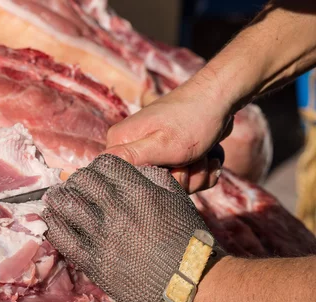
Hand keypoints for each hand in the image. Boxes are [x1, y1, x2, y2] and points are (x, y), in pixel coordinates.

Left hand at [43, 154, 214, 301]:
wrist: (190, 283)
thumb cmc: (188, 239)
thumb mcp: (177, 199)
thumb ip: (153, 178)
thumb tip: (132, 168)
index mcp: (139, 192)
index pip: (105, 164)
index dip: (98, 166)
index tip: (96, 175)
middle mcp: (117, 210)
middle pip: (82, 181)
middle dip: (77, 180)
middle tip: (74, 186)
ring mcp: (103, 236)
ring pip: (67, 205)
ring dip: (59, 198)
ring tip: (55, 198)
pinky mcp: (94, 261)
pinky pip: (63, 238)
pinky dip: (53, 224)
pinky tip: (51, 219)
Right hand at [104, 84, 231, 192]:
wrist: (222, 97)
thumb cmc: (192, 118)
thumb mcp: (161, 143)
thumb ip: (130, 157)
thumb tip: (96, 170)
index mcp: (121, 144)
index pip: (123, 181)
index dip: (150, 184)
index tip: (168, 169)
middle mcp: (132, 147)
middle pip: (152, 186)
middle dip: (180, 180)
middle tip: (189, 161)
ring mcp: (154, 151)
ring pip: (174, 184)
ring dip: (196, 175)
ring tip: (203, 155)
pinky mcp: (173, 154)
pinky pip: (188, 178)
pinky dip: (203, 171)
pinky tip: (209, 156)